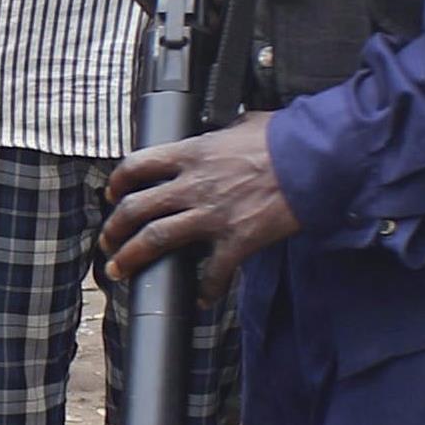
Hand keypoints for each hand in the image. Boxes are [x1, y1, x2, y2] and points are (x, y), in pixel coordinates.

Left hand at [101, 115, 302, 294]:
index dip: (118, 182)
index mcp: (193, 153)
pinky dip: (206, 289)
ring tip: (120, 269)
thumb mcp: (244, 124)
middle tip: (108, 241)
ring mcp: (213, 214)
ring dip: (133, 257)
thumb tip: (225, 133)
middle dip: (114, 228)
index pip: (139, 165)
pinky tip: (201, 299)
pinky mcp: (237, 240)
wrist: (315, 159)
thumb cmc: (286, 138)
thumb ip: (224, 135)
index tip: (112, 194)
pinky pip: (213, 273)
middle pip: (136, 207)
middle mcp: (194, 184)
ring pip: (156, 238)